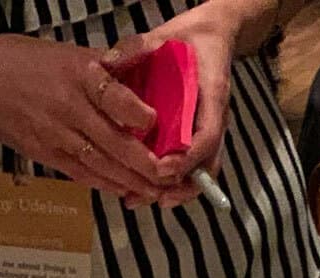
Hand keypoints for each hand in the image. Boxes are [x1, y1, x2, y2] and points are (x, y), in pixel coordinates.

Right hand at [0, 33, 168, 202]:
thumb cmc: (24, 60)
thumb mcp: (67, 51)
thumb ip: (106, 63)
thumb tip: (143, 63)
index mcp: (77, 74)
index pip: (112, 96)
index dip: (135, 112)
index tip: (154, 122)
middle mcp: (68, 107)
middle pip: (111, 141)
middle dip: (143, 163)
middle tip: (170, 176)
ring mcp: (55, 134)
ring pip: (99, 163)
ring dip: (129, 181)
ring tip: (156, 192)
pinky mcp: (44, 153)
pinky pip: (80, 172)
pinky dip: (104, 183)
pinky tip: (124, 190)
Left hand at [107, 0, 264, 192]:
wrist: (209, 37)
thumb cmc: (189, 38)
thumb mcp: (164, 35)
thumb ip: (137, 47)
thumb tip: (106, 63)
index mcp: (212, 96)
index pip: (208, 135)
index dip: (188, 158)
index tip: (162, 168)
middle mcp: (214, 119)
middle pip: (206, 165)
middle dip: (180, 186)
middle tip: (152, 198)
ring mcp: (206, 130)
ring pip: (198, 171)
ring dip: (174, 191)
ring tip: (139, 200)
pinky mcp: (196, 135)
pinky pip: (190, 165)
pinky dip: (171, 182)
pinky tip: (143, 189)